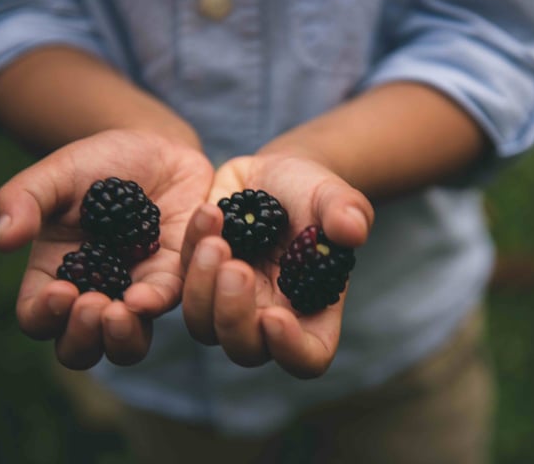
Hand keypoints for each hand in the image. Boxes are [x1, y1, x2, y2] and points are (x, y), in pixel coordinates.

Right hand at [0, 130, 213, 368]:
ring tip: (132, 304)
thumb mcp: (58, 174)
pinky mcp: (175, 277)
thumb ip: (25, 199)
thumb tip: (3, 239)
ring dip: (128, 336)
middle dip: (86, 338)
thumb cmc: (99, 163)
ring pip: (130, 343)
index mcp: (55, 273)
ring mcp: (136, 290)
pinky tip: (181, 251)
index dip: (45, 316)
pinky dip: (180, 281)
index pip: (38, 318)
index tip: (62, 290)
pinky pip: (180, 296)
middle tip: (95, 304)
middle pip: (82, 348)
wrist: (156, 150)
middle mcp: (95, 291)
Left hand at [181, 154, 372, 377]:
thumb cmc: (311, 194)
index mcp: (311, 312)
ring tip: (215, 239)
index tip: (274, 317)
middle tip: (235, 268)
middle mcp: (267, 316)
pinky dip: (190, 250)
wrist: (274, 176)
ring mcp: (228, 302)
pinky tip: (208, 212)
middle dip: (233, 314)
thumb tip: (352, 230)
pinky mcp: (198, 278)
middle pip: (244, 348)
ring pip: (202, 324)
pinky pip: (181, 280)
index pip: (306, 358)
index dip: (289, 349)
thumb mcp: (332, 196)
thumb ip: (346, 212)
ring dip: (201, 287)